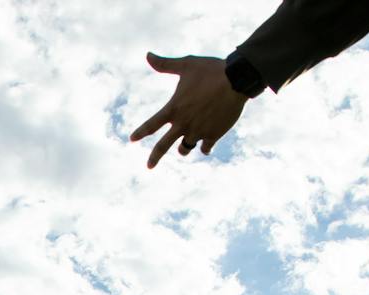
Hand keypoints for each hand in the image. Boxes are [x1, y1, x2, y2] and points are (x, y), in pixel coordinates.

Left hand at [129, 53, 247, 168]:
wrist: (236, 80)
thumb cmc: (210, 70)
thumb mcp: (186, 64)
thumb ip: (165, 64)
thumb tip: (147, 55)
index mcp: (173, 109)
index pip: (151, 125)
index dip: (140, 132)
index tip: (132, 139)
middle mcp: (183, 124)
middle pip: (163, 146)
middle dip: (154, 158)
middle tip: (149, 166)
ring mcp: (198, 131)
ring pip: (185, 148)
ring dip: (183, 149)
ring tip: (183, 149)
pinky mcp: (214, 135)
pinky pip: (205, 147)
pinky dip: (205, 147)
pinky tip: (205, 147)